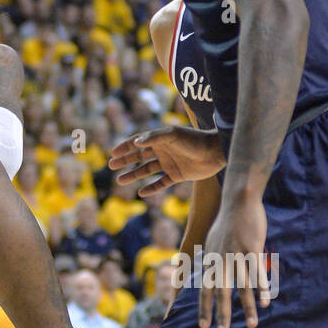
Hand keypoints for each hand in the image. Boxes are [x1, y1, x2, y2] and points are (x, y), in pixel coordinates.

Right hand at [109, 125, 225, 192]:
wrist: (216, 152)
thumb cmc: (194, 140)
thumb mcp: (172, 135)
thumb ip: (154, 137)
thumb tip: (135, 142)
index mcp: (159, 139)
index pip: (138, 143)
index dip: (124, 147)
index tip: (112, 153)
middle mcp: (163, 151)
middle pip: (139, 156)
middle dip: (125, 161)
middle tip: (111, 166)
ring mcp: (170, 164)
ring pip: (147, 170)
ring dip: (133, 175)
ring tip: (120, 180)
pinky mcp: (178, 176)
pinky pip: (161, 183)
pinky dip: (152, 188)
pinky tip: (141, 192)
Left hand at [199, 194, 269, 327]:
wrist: (238, 200)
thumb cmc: (227, 221)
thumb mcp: (213, 240)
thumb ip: (211, 258)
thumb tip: (207, 272)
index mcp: (210, 258)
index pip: (204, 287)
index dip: (204, 307)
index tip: (203, 325)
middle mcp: (221, 258)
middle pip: (221, 291)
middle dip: (222, 314)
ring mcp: (236, 253)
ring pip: (242, 286)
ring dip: (248, 307)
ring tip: (252, 325)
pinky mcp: (252, 247)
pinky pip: (257, 272)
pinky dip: (262, 288)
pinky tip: (265, 302)